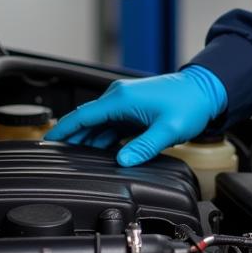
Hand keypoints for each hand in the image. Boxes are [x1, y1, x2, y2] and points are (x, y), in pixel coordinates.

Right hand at [44, 66, 227, 165]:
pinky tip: (100, 154)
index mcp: (120, 99)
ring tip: (74, 163)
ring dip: (87, 141)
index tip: (45, 145)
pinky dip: (102, 139)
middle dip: (70, 140)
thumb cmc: (189, 104)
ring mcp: (125, 103)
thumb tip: (122, 162)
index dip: (61, 131)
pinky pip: (110, 126)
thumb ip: (143, 147)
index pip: (81, 116)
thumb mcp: (168, 130)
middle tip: (56, 162)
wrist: (206, 90)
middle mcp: (118, 98)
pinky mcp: (133, 110)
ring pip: (97, 125)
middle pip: (85, 121)